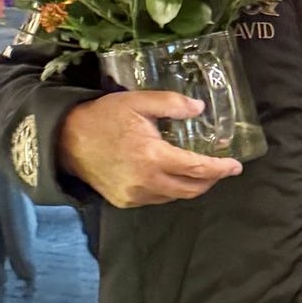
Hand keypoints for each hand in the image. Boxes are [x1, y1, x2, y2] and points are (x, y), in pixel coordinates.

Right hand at [57, 90, 242, 208]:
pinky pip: (157, 198)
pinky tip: (170, 175)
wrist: (66, 139)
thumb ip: (171, 104)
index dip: (220, 169)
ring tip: (198, 170)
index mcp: (153, 157)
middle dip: (211, 180)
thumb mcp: (137, 101)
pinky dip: (170, 189)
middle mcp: (146, 182)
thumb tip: (199, 108)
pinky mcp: (125, 201)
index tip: (235, 166)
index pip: (197, 169)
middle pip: (191, 189)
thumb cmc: (103, 116)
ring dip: (190, 185)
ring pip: (175, 196)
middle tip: (220, 168)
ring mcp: (135, 195)